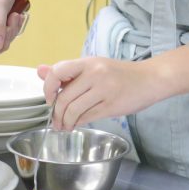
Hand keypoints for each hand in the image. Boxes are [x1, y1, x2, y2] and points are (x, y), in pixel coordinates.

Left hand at [38, 57, 161, 129]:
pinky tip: (76, 124)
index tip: (49, 99)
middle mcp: (95, 74)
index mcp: (87, 63)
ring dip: (65, 122)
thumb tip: (39, 71)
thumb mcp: (93, 67)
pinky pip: (87, 117)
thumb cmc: (119, 74)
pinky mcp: (112, 105)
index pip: (57, 72)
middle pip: (64, 97)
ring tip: (64, 126)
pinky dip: (78, 123)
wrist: (149, 79)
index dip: (48, 88)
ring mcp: (104, 90)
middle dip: (56, 113)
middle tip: (55, 121)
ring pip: (74, 110)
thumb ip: (67, 72)